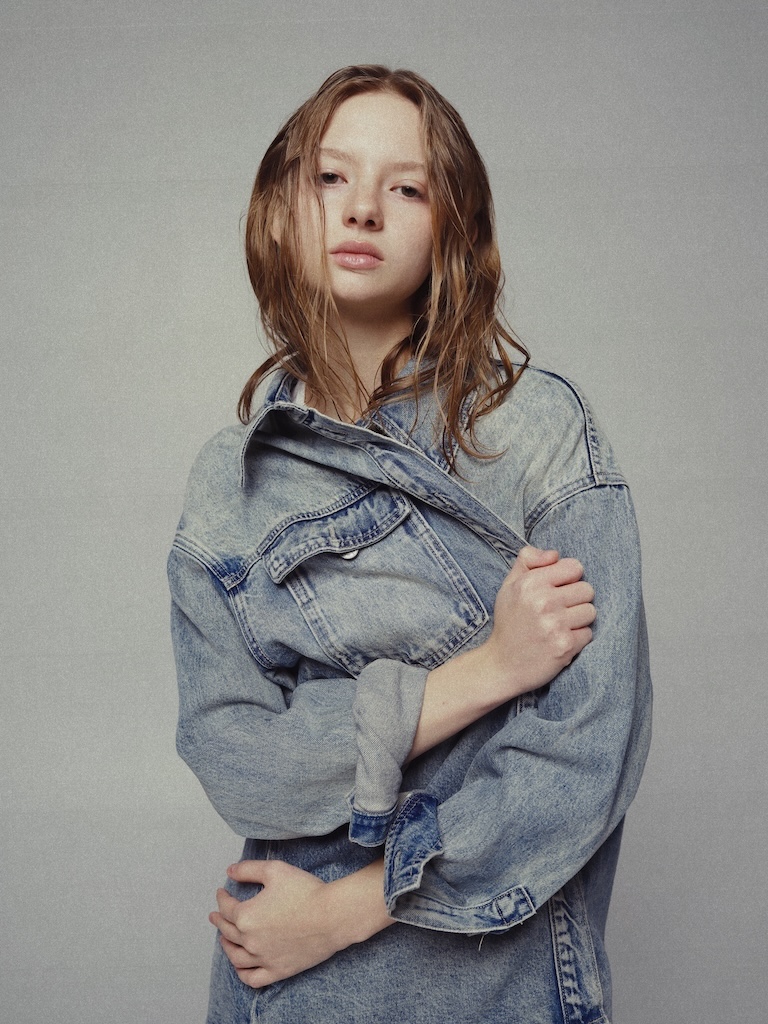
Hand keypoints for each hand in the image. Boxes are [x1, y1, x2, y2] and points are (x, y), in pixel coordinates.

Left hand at [209, 859, 392, 988]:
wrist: (332, 915)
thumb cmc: (306, 891)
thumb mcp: (275, 870)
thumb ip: (249, 869)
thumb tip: (230, 871)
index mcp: (246, 916)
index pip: (226, 908)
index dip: (222, 898)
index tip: (222, 892)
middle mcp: (250, 940)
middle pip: (228, 932)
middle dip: (219, 921)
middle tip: (216, 914)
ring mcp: (264, 958)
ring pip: (236, 957)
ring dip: (226, 946)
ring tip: (224, 938)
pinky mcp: (278, 970)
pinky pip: (252, 978)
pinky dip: (242, 973)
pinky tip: (240, 966)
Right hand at [483, 546, 594, 698]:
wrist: (502, 665)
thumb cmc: (510, 622)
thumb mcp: (510, 585)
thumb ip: (528, 560)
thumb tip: (555, 554)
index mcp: (530, 583)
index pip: (575, 567)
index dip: (569, 579)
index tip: (558, 590)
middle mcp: (543, 601)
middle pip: (587, 589)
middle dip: (576, 600)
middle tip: (559, 611)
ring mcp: (555, 624)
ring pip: (590, 611)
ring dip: (578, 620)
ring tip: (559, 626)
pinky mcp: (565, 646)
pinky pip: (588, 633)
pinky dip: (577, 639)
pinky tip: (559, 640)